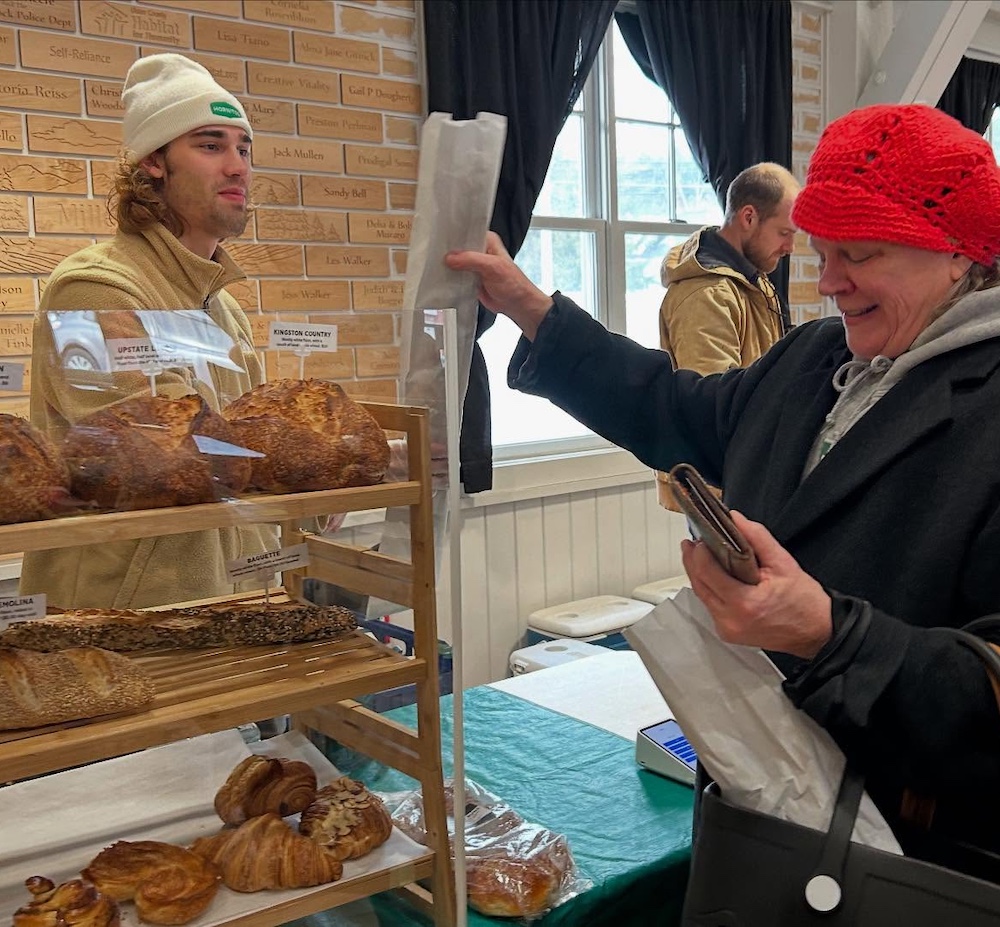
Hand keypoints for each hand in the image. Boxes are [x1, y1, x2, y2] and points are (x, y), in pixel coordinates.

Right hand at [444, 232, 554, 339]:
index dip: (454, 235)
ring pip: (456, 262)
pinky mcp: (470, 279)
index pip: (467, 232)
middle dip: (448, 251)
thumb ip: (471, 260)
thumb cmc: (513, 284)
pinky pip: (456, 276)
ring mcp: (474, 266)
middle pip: (459, 248)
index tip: (439, 237)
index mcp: (487, 241)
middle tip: (433, 253)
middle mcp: (480, 251)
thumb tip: (450, 258)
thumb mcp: (493, 266)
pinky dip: (450, 278)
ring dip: (448, 266)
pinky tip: (440, 278)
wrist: (516, 305)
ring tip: (433, 265)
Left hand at [680, 511, 831, 659]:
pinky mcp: (727, 633)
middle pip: (698, 584)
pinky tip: (711, 575)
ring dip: (699, 574)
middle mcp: (730, 619)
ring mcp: (727, 629)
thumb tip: (735, 518)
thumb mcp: (783, 562)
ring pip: (701, 596)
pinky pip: (710, 606)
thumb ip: (757, 537)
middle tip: (693, 543)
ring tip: (699, 554)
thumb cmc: (805, 602)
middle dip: (693, 560)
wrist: (816, 633)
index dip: (700, 552)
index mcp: (744, 603)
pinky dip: (709, 588)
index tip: (701, 537)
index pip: (707, 571)